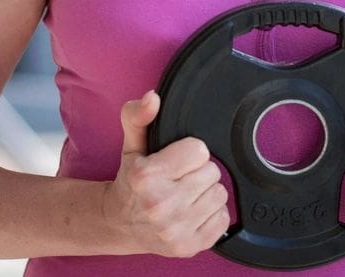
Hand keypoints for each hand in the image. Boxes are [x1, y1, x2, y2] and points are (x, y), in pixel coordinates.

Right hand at [103, 90, 229, 257]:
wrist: (121, 224)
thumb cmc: (130, 182)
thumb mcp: (131, 145)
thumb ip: (138, 116)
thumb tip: (152, 97)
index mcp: (146, 176)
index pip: (199, 151)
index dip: (188, 152)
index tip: (175, 159)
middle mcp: (160, 205)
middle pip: (212, 172)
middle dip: (198, 172)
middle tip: (179, 178)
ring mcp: (175, 229)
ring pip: (220, 195)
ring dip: (205, 193)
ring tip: (185, 195)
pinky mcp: (189, 246)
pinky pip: (223, 219)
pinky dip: (210, 214)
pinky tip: (190, 212)